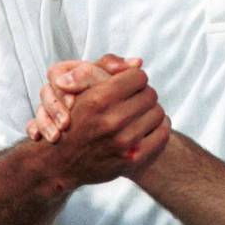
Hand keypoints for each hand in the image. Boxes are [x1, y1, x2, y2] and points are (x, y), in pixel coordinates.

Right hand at [28, 65, 168, 191]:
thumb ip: (105, 68)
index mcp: (98, 100)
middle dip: (142, 94)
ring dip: (150, 111)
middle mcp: (112, 122)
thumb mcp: (80, 89)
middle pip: (150, 94)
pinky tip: (146, 128)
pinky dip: (158, 128)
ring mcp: (124, 143)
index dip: (133, 78)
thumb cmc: (74, 120)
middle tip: (133, 101)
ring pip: (158, 113)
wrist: (62, 162)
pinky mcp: (134, 160)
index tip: (128, 85)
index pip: (139, 76)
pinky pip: (163, 134)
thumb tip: (139, 62)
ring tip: (138, 114)